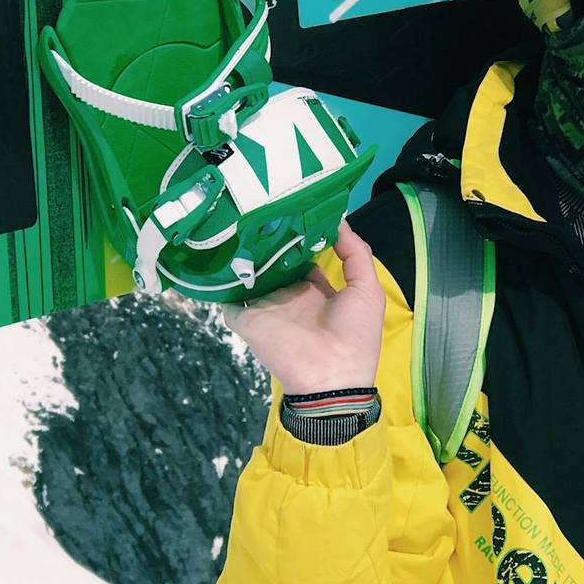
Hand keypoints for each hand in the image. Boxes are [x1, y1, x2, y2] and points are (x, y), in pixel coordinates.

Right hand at [220, 221, 385, 394]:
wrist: (331, 378)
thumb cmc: (355, 335)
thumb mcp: (366, 290)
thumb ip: (356, 254)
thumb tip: (337, 220)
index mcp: (315, 288)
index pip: (301, 255)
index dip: (298, 232)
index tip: (291, 205)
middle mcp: (288, 294)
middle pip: (272, 259)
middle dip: (267, 236)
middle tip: (260, 205)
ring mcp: (265, 305)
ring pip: (248, 272)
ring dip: (241, 250)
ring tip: (237, 218)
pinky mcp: (247, 317)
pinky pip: (227, 295)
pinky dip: (220, 278)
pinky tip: (217, 250)